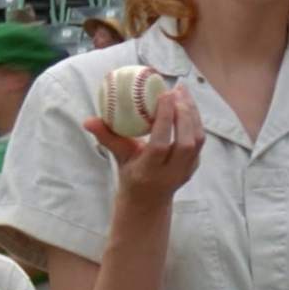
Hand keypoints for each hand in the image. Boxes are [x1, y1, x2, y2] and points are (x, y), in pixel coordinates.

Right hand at [84, 84, 204, 208]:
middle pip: (185, 143)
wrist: (149, 199)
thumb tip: (88, 120)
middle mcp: (171, 173)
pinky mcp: (195, 164)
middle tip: (176, 90)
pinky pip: (200, 140)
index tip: (164, 95)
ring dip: (192, 113)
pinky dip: (196, 120)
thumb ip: (106, 137)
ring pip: (197, 140)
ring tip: (183, 91)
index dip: (165, 120)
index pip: (160, 145)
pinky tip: (187, 103)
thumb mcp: (118, 157)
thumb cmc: (131, 173)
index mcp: (148, 172)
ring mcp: (186, 170)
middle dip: (183, 113)